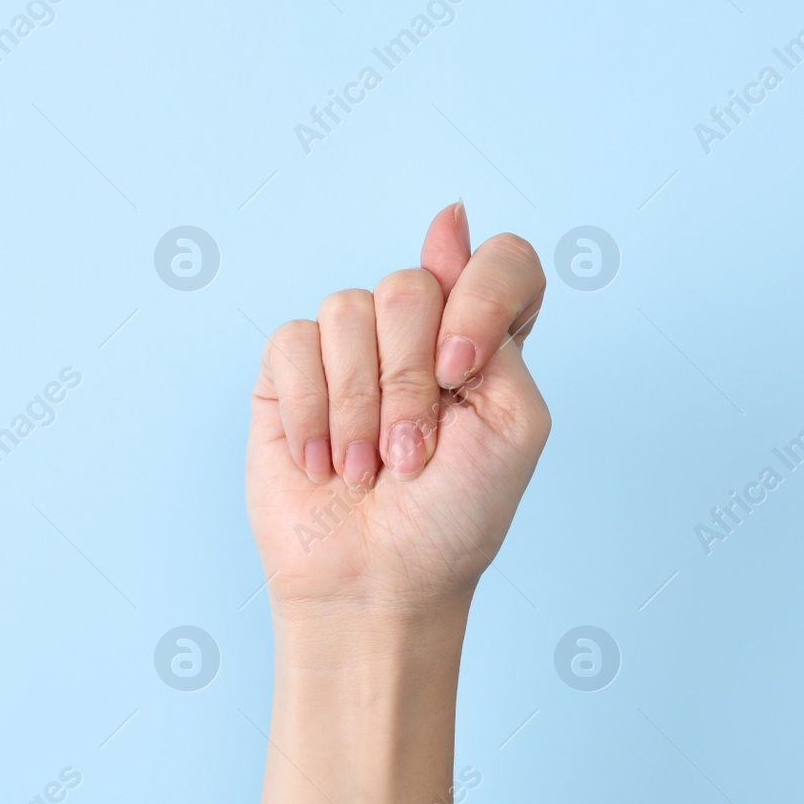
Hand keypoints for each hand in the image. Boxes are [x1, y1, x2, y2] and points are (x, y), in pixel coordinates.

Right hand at [245, 202, 550, 625]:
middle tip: (411, 454)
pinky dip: (313, 409)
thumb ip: (497, 321)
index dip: (481, 295)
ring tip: (367, 468)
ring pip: (348, 309)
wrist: (379, 583)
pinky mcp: (289, 372)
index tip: (463, 368)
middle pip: (412, 286)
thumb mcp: (514, 422)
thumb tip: (447, 219)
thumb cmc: (453, 519)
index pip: (499, 261)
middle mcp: (417, 334)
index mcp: (484, 341)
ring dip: (361, 406)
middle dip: (411, 382)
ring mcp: (350, 350)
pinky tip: (324, 461)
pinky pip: (294, 340)